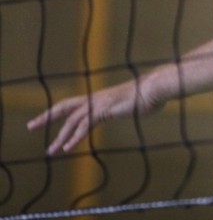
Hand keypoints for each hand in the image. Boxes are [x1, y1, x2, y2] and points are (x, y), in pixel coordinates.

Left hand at [27, 78, 161, 154]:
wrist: (156, 87)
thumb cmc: (151, 94)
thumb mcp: (135, 102)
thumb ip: (132, 105)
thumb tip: (144, 105)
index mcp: (100, 97)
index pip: (73, 103)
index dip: (58, 110)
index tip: (45, 117)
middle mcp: (95, 98)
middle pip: (64, 107)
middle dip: (46, 117)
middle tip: (31, 126)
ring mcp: (99, 103)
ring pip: (72, 120)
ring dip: (60, 136)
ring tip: (51, 151)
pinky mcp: (104, 110)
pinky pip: (84, 125)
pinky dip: (74, 137)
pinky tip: (67, 147)